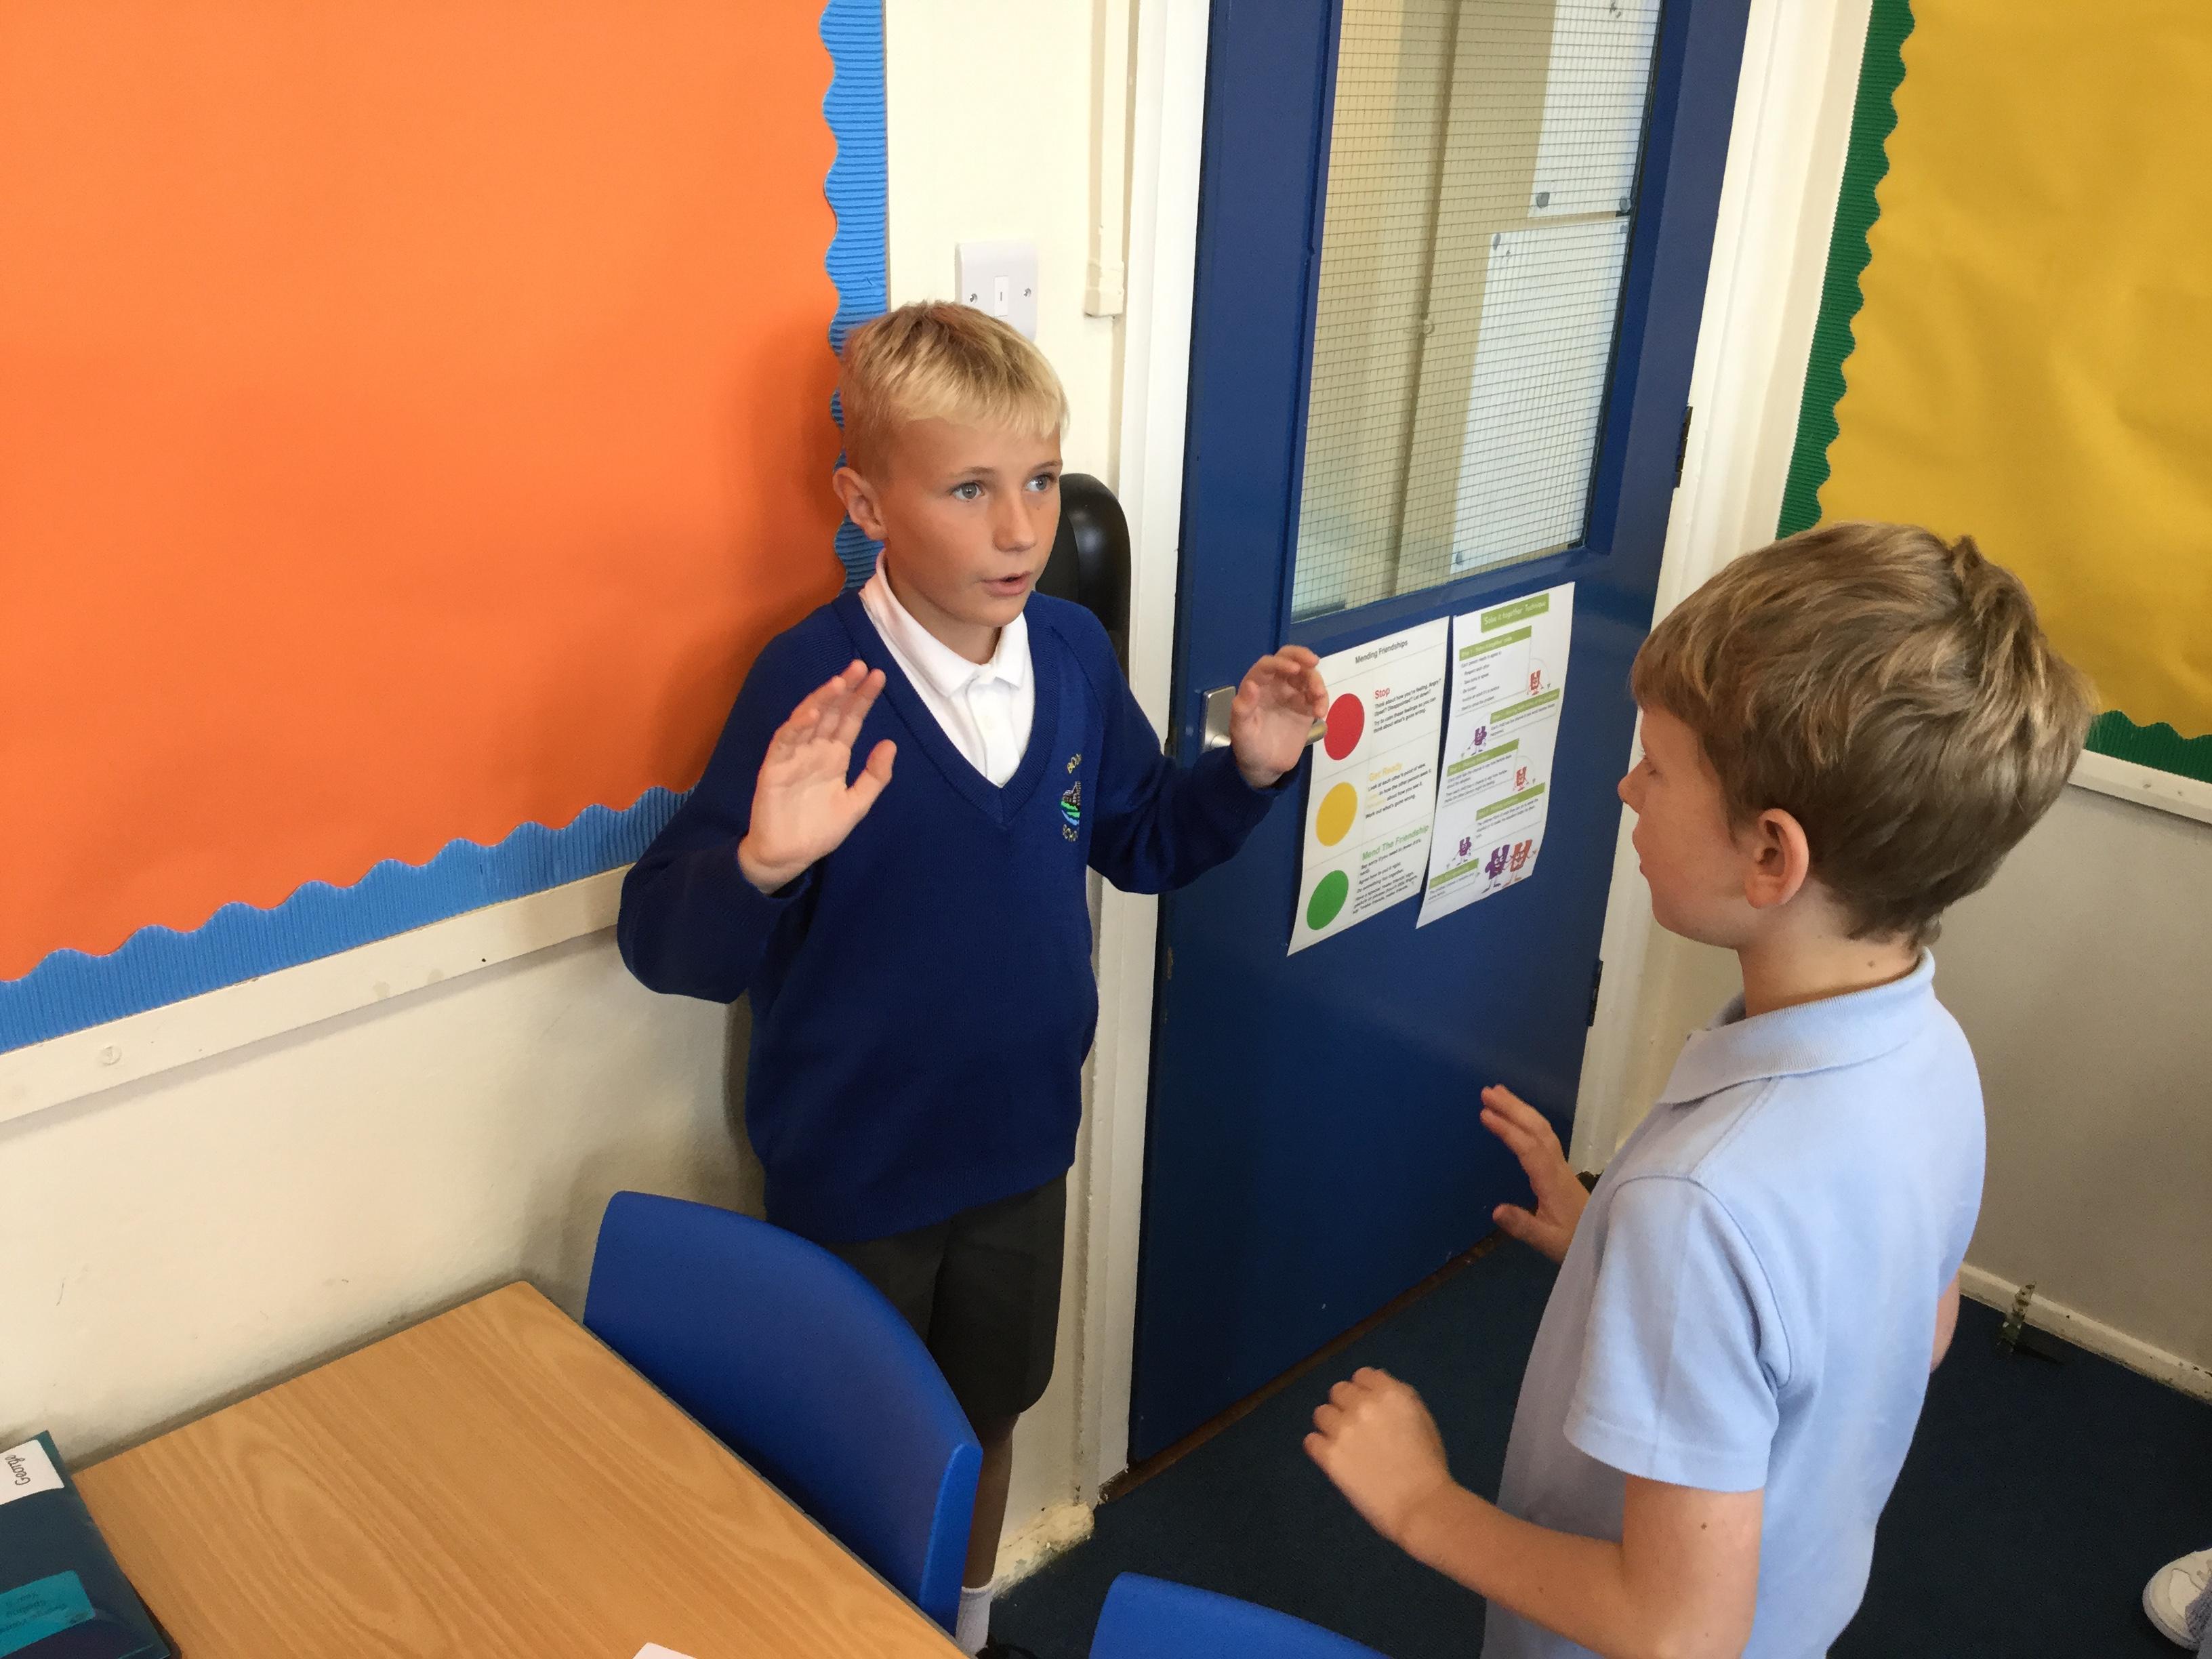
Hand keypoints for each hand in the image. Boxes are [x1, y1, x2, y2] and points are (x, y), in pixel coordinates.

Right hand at [736, 662, 895, 891]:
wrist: (788, 857)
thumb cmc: (820, 830)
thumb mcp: (856, 804)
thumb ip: (874, 777)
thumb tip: (891, 743)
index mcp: (834, 756)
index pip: (850, 720)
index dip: (862, 698)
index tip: (878, 676)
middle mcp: (815, 750)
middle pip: (831, 713)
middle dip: (845, 689)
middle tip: (860, 666)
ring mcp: (793, 756)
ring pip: (807, 720)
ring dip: (821, 700)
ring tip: (838, 682)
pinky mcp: (774, 768)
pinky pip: (785, 742)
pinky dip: (796, 726)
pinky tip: (810, 713)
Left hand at [1229, 646, 1327, 788]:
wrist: (1265, 766)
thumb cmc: (1248, 746)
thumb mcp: (1241, 730)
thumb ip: (1243, 709)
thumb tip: (1251, 684)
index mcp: (1256, 685)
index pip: (1268, 665)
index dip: (1281, 662)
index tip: (1295, 668)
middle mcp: (1275, 684)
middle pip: (1290, 660)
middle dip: (1302, 656)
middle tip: (1313, 662)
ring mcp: (1292, 694)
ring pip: (1307, 676)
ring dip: (1316, 682)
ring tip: (1319, 700)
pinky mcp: (1305, 707)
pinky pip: (1317, 695)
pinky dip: (1322, 699)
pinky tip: (1321, 713)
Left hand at [1305, 1367, 1455, 1547]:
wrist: (1422, 1505)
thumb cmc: (1429, 1466)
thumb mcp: (1421, 1420)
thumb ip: (1397, 1400)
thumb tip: (1375, 1390)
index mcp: (1390, 1393)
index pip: (1362, 1375)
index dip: (1365, 1391)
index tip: (1370, 1408)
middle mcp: (1363, 1405)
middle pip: (1338, 1391)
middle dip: (1346, 1406)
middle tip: (1357, 1429)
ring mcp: (1343, 1429)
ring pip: (1321, 1414)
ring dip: (1331, 1426)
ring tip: (1345, 1446)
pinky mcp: (1329, 1455)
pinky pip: (1311, 1441)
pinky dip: (1320, 1449)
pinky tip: (1334, 1460)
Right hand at [1481, 1084, 1587, 1264]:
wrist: (1605, 1240)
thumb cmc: (1574, 1241)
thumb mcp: (1547, 1241)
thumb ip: (1523, 1225)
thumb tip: (1495, 1210)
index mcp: (1552, 1181)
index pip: (1529, 1148)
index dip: (1507, 1130)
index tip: (1484, 1114)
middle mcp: (1557, 1166)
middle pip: (1537, 1129)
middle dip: (1513, 1108)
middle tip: (1487, 1092)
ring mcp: (1560, 1165)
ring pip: (1542, 1129)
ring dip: (1521, 1109)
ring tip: (1498, 1094)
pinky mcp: (1560, 1169)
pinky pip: (1543, 1136)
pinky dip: (1528, 1120)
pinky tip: (1518, 1118)